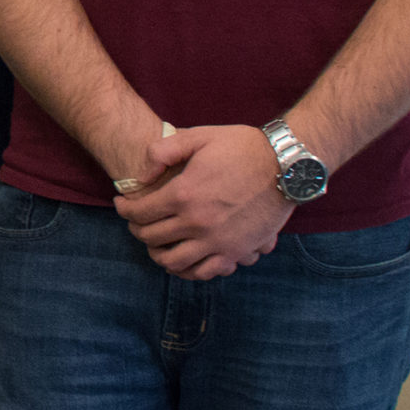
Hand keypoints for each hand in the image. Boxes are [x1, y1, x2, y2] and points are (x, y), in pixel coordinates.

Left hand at [114, 125, 290, 280]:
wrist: (286, 166)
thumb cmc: (241, 147)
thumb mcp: (197, 137)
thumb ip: (161, 152)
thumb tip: (140, 177)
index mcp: (183, 195)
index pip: (138, 213)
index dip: (124, 209)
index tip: (122, 203)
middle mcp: (197, 223)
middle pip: (151, 237)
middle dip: (136, 228)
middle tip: (136, 220)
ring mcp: (218, 241)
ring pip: (173, 261)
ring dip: (157, 253)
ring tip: (156, 242)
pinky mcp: (237, 252)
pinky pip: (204, 272)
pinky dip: (188, 269)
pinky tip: (183, 257)